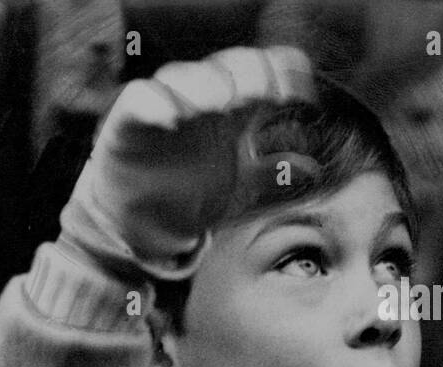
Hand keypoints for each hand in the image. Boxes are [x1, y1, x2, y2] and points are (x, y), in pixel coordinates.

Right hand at [59, 46, 314, 280]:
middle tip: (254, 99)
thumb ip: (270, 176)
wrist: (140, 225)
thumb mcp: (238, 191)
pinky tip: (173, 119)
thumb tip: (312, 170)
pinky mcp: (130, 120)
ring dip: (205, 85)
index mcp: (232, 110)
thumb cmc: (189, 197)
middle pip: (228, 66)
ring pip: (185, 75)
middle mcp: (201, 99)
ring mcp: (166, 105)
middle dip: (248, 76)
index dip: (284, 74)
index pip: (263, 70)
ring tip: (217, 105)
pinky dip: (157, 102)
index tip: (296, 97)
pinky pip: (141, 97)